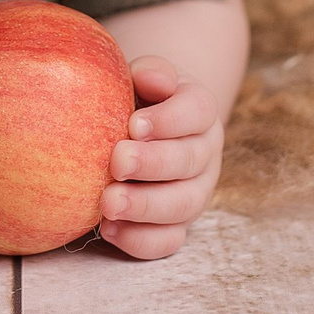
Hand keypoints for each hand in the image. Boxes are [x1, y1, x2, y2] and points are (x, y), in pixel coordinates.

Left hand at [99, 56, 223, 258]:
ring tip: (108, 203)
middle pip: (190, 161)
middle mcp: (205, 153)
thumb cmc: (136, 98)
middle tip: (117, 163)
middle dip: (153, 165)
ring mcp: (194, 192)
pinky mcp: (176, 224)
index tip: (134, 125)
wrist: (139, 130)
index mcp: (199, 111)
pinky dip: (141, 239)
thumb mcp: (142, 77)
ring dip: (146, 207)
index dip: (169, 120)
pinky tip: (109, 230)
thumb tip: (153, 79)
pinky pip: (168, 240)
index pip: (197, 112)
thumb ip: (149, 73)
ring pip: (183, 205)